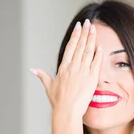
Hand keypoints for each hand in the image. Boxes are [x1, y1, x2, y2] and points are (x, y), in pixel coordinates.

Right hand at [31, 19, 102, 133]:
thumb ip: (42, 76)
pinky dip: (98, 54)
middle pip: (80, 46)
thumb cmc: (58, 101)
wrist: (67, 111)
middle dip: (85, 33)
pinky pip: (96, 63)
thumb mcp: (49, 86)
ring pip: (88, 51)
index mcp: (63, 68)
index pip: (70, 47)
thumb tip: (32, 70)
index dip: (75, 35)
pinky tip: (100, 45)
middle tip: (89, 22)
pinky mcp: (91, 78)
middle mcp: (73, 67)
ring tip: (94, 29)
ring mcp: (82, 72)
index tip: (79, 26)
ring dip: (91, 39)